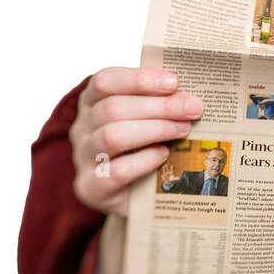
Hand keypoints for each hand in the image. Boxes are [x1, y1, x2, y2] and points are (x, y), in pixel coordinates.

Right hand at [70, 67, 202, 215]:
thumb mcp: (146, 117)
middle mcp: (81, 127)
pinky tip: (164, 154)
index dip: (139, 79)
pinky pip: (117, 171)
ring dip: (155, 129)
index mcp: (91, 101)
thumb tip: (190, 93)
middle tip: (193, 108)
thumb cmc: (142, 145)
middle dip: (159, 106)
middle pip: (112, 108)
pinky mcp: (91, 187)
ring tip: (183, 129)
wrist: (132, 194)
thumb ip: (159, 100)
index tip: (173, 82)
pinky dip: (145, 160)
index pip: (104, 81)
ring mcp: (83, 158)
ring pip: (112, 136)